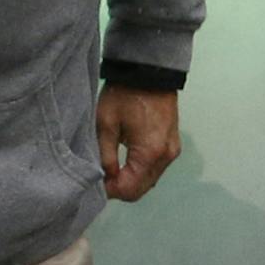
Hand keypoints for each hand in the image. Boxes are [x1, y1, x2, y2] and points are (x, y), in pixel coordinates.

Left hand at [96, 83, 179, 201]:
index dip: (110, 191)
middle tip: (98, 180)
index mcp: (150, 153)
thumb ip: (105, 156)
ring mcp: (172, 151)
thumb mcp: (105, 125)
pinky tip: (122, 165)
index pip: (130, 189)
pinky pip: (155, 168)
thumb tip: (104, 179)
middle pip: (141, 189)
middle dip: (119, 189)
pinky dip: (139, 172)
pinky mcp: (172, 145)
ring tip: (107, 172)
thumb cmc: (124, 96)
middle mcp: (166, 156)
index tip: (93, 185)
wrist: (149, 73)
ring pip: (149, 180)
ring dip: (129, 181)